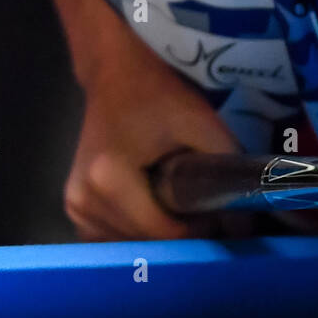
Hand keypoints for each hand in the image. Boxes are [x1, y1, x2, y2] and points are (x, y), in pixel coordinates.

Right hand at [64, 54, 242, 241]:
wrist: (116, 72)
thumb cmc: (159, 94)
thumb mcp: (202, 126)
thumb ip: (226, 176)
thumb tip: (243, 230)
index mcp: (108, 179)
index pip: (160, 232)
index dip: (197, 231)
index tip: (219, 215)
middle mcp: (83, 198)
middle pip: (143, 242)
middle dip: (179, 234)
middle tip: (205, 212)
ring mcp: (74, 204)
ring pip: (127, 245)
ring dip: (157, 237)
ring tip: (180, 208)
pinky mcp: (74, 205)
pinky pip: (108, 237)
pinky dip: (135, 232)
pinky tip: (155, 211)